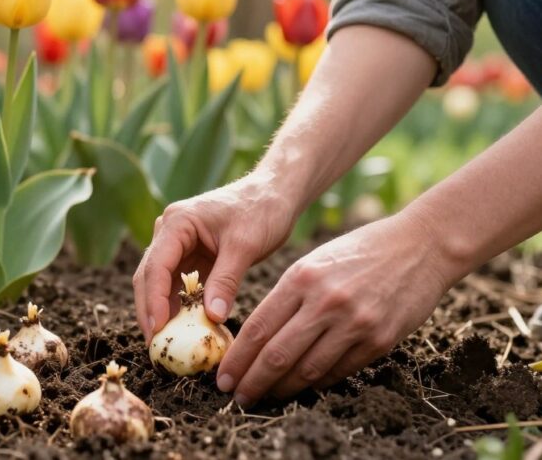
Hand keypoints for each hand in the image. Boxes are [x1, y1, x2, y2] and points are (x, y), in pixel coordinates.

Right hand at [133, 172, 297, 344]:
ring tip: (166, 343)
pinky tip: (184, 328)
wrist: (274, 194)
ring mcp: (178, 244)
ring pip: (159, 283)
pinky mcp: (190, 256)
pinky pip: (177, 285)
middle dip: (150, 310)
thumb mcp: (244, 246)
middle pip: (149, 276)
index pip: (156, 266)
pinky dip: (179, 305)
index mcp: (177, 222)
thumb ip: (226, 281)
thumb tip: (212, 319)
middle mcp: (170, 232)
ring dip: (162, 310)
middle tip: (155, 345)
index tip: (158, 330)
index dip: (154, 300)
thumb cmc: (261, 210)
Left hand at [217, 210, 452, 404]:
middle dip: (253, 381)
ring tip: (267, 395)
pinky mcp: (380, 340)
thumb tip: (258, 337)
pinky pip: (340, 371)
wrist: (420, 246)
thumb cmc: (359, 252)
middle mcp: (325, 302)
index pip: (258, 328)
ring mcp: (355, 323)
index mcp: (301, 278)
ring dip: (283, 388)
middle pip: (277, 355)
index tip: (223, 377)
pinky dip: (317, 382)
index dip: (238, 358)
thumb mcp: (314, 262)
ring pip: (308, 370)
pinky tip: (303, 385)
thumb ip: (287, 296)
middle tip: (237, 397)